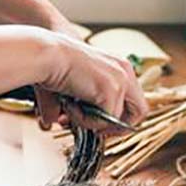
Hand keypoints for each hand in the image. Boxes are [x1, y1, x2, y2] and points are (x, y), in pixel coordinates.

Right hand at [33, 31, 147, 132]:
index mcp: (119, 66)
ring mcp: (121, 80)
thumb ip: (80, 105)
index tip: (97, 123)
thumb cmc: (52, 66)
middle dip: (117, 127)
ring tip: (71, 110)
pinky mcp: (112, 90)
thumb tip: (63, 124)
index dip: (117, 118)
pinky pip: (104, 120)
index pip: (133, 101)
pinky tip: (69, 106)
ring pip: (118, 120)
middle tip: (95, 129)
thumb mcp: (75, 86)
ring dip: (92, 122)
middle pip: (140, 112)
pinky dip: (84, 120)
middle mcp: (125, 71)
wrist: (46, 55)